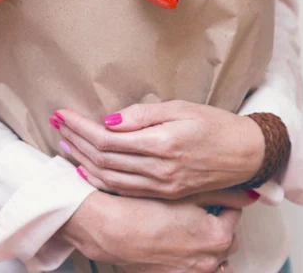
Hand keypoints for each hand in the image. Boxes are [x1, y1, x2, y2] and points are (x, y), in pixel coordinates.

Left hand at [54, 101, 264, 198]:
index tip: (63, 114)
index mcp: (162, 144)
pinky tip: (87, 170)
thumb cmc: (214, 124)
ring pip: (109, 177)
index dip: (80, 127)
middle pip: (103, 159)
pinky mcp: (165, 194)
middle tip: (56, 125)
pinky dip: (100, 180)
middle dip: (75, 141)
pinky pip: (124, 190)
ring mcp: (161, 187)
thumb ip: (143, 115)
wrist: (245, 154)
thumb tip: (109, 121)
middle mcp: (159, 170)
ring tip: (64, 143)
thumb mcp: (180, 108)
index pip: (107, 139)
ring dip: (82, 160)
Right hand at [58, 189, 252, 271]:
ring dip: (203, 243)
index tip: (206, 194)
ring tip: (183, 226)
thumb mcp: (185, 193)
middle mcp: (209, 261)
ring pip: (210, 258)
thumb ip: (221, 193)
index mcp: (217, 237)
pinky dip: (188, 257)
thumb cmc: (145, 208)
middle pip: (224, 238)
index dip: (219, 201)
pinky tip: (171, 240)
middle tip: (194, 207)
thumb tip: (250, 194)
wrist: (110, 230)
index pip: (233, 215)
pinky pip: (191, 269)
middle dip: (214, 223)